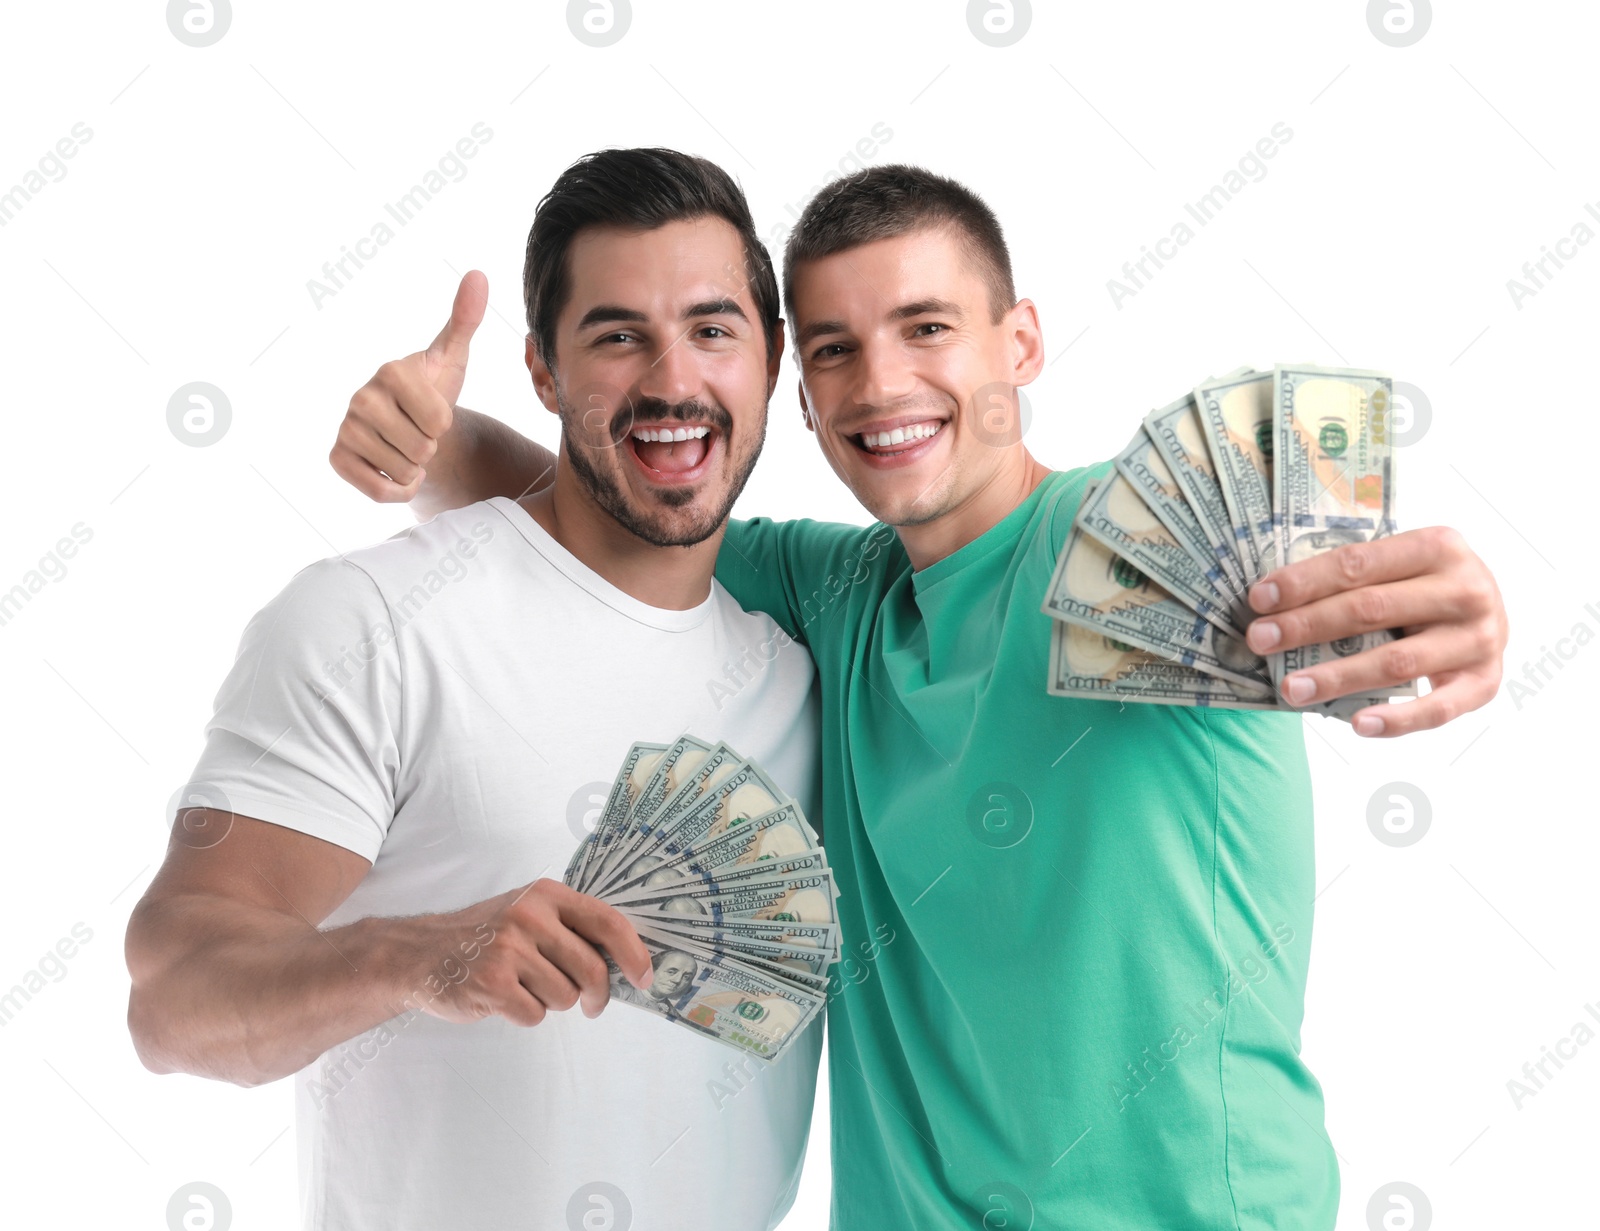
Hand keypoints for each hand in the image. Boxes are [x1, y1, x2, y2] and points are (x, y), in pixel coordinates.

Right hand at [329, 271, 485, 501]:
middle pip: (422, 448)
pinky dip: (398, 490)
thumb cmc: (434, 388)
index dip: (445, 423)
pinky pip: (381, 490)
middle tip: (419, 430)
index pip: (440, 421)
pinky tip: (394, 468)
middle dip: (431, 446)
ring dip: (415, 467)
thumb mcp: (453, 356)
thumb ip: (465, 318)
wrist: (408, 425)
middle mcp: (361, 397)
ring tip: (407, 446)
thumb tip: (478, 274)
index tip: (433, 410)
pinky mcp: (337, 458)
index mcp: (391, 371)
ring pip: (404, 470)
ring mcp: (345, 428)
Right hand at [399, 878, 652, 1026]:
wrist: (420, 953)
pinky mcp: (492, 983)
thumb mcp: (528, 912)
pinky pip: (535, 1014)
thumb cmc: (486, 937)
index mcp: (546, 895)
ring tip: (526, 987)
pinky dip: (526, 1015)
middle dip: (597, 995)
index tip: (645, 977)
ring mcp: (509, 949)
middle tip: (592, 1004)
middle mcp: (529, 916)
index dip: (634, 953)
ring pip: (564, 996)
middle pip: (591, 969)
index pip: (608, 922)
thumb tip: (627, 960)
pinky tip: (505, 999)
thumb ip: (571, 928)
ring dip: (552, 1002)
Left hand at [1244, 526, 1508, 736]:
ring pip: (1395, 662)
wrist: (1490, 610)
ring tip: (1291, 689)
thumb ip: (1352, 577)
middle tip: (1260, 640)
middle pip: (1370, 610)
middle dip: (1306, 626)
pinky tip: (1358, 725)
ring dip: (1337, 678)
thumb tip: (1272, 603)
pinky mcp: (1484, 682)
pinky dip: (1397, 720)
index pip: (1358, 564)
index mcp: (1437, 547)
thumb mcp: (1399, 564)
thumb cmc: (1422, 585)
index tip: (1259, 599)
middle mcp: (1466, 589)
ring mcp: (1480, 638)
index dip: (1304, 582)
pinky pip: (1437, 709)